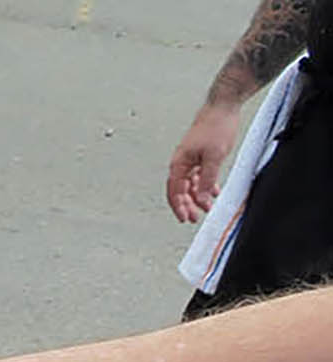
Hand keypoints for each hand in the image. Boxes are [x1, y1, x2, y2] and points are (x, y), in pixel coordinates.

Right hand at [168, 101, 241, 222]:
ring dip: (197, 197)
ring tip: (206, 208)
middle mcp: (182, 162)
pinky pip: (199, 175)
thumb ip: (206, 180)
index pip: (175, 191)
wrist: (223, 106)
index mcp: (179, 163)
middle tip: (194, 218)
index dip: (179, 206)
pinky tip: (213, 191)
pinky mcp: (200, 155)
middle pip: (180, 190)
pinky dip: (204, 185)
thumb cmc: (216, 126)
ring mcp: (191, 159)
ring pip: (190, 184)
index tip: (185, 218)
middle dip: (187, 205)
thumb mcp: (214, 157)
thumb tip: (202, 199)